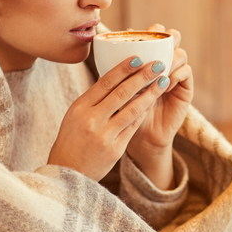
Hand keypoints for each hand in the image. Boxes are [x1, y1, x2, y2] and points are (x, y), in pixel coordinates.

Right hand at [48, 52, 172, 181]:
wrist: (67, 174)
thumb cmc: (72, 140)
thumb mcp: (75, 115)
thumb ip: (93, 98)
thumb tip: (112, 75)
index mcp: (80, 107)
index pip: (105, 83)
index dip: (123, 68)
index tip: (138, 57)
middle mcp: (92, 119)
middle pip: (121, 93)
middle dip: (142, 76)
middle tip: (159, 64)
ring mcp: (104, 135)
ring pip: (132, 109)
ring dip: (150, 93)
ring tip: (163, 81)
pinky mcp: (115, 149)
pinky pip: (133, 127)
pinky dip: (144, 112)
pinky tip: (154, 102)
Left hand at [126, 25, 193, 188]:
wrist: (140, 140)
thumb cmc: (124, 114)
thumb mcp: (117, 91)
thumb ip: (116, 71)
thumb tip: (105, 46)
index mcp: (149, 60)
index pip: (154, 35)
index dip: (150, 30)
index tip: (136, 32)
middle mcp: (165, 64)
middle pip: (172, 38)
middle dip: (165, 36)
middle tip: (155, 39)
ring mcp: (177, 76)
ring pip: (180, 54)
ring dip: (169, 57)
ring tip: (156, 68)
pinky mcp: (185, 90)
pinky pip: (186, 73)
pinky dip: (176, 73)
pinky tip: (164, 82)